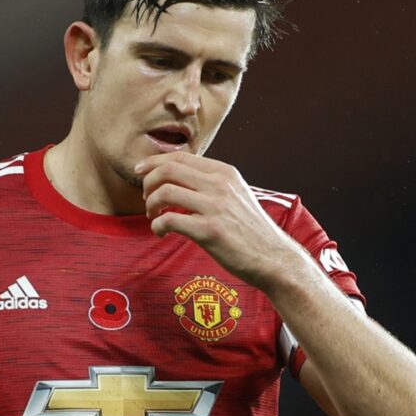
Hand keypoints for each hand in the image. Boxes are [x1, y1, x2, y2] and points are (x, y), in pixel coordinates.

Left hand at [135, 152, 301, 288]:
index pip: (180, 156)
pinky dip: (157, 226)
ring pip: (165, 192)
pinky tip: (161, 233)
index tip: (140, 171)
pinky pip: (169, 220)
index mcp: (224, 172)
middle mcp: (219, 184)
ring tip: (154, 216)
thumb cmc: (251, 231)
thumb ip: (212, 183)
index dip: (154, 162)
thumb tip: (179, 176)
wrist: (274, 258)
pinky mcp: (209, 230)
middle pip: (168, 169)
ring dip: (150, 204)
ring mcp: (215, 206)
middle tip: (146, 199)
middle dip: (148, 183)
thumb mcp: (236, 194)